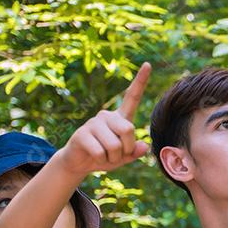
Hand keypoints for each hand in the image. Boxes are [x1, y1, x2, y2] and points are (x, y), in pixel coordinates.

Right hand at [55, 62, 151, 177]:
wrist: (79, 163)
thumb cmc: (105, 157)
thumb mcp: (124, 157)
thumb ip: (135, 152)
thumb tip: (143, 146)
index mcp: (120, 118)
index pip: (132, 97)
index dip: (140, 82)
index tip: (148, 64)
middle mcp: (107, 116)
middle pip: (128, 129)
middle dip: (126, 149)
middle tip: (116, 155)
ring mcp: (93, 123)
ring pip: (115, 145)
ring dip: (112, 158)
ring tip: (104, 156)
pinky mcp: (82, 133)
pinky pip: (100, 152)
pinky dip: (101, 160)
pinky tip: (94, 157)